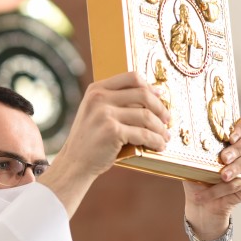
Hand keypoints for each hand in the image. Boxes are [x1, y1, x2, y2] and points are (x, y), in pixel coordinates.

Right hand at [40, 72, 169, 215]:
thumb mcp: (95, 113)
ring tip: (165, 137)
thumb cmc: (89, 140)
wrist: (74, 163)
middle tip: (167, 120)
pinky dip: (155, 141)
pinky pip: (143, 134)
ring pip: (146, 116)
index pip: (131, 77)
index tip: (159, 96)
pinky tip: (159, 146)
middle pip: (143, 94)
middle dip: (160, 108)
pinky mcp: (112, 131)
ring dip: (160, 129)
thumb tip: (152, 95)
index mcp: (96, 90)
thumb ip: (114, 102)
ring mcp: (104, 114)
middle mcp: (99, 98)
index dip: (150, 86)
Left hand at [183, 115, 240, 237]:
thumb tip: (183, 135)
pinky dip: (225, 187)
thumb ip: (194, 148)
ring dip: (235, 168)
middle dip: (238, 148)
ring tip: (222, 176)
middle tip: (224, 158)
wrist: (198, 201)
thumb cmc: (195, 176)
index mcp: (229, 138)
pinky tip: (212, 192)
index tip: (230, 136)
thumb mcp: (191, 161)